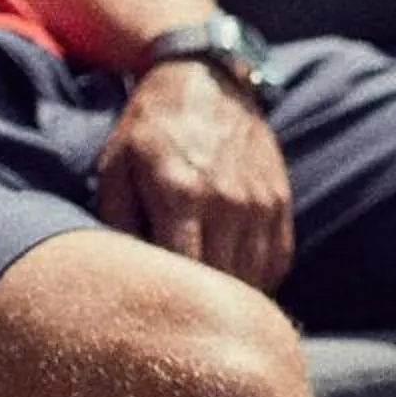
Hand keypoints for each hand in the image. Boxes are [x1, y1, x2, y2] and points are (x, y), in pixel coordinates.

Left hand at [95, 60, 293, 289]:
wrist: (205, 80)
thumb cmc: (150, 127)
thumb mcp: (115, 165)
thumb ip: (115, 220)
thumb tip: (123, 274)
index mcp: (181, 195)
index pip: (184, 274)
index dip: (173, 300)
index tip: (158, 311)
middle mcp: (228, 202)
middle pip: (223, 284)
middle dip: (204, 305)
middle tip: (182, 316)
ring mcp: (260, 203)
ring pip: (255, 278)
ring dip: (233, 296)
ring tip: (210, 305)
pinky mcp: (280, 202)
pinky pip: (278, 261)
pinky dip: (260, 279)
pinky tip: (236, 280)